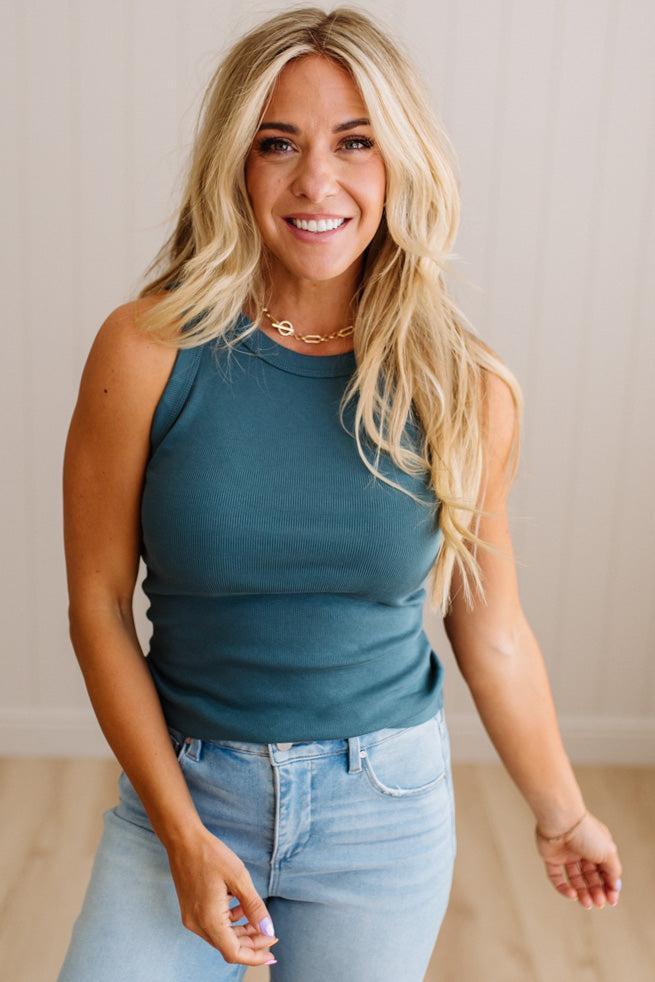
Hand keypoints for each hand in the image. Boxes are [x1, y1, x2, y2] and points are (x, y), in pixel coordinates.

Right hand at [166, 827, 278, 965]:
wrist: (184, 840)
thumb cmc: (211, 855)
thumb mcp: (239, 878)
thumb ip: (254, 907)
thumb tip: (268, 930)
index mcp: (209, 920)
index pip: (233, 953)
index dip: (254, 955)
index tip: (272, 949)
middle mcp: (197, 924)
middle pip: (227, 946)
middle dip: (251, 943)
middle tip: (270, 933)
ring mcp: (191, 917)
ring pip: (220, 936)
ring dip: (241, 932)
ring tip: (258, 920)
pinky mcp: (190, 909)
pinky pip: (213, 925)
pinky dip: (229, 922)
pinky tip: (240, 907)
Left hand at [534, 809, 621, 909]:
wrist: (561, 820)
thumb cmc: (586, 833)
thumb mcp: (608, 853)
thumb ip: (613, 871)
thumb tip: (616, 887)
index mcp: (598, 847)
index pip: (605, 871)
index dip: (609, 887)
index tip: (612, 900)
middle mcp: (582, 850)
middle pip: (590, 877)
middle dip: (596, 891)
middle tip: (599, 903)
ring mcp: (566, 854)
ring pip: (575, 878)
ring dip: (582, 892)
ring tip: (587, 903)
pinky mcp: (551, 857)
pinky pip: (556, 876)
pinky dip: (563, 888)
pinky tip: (572, 894)